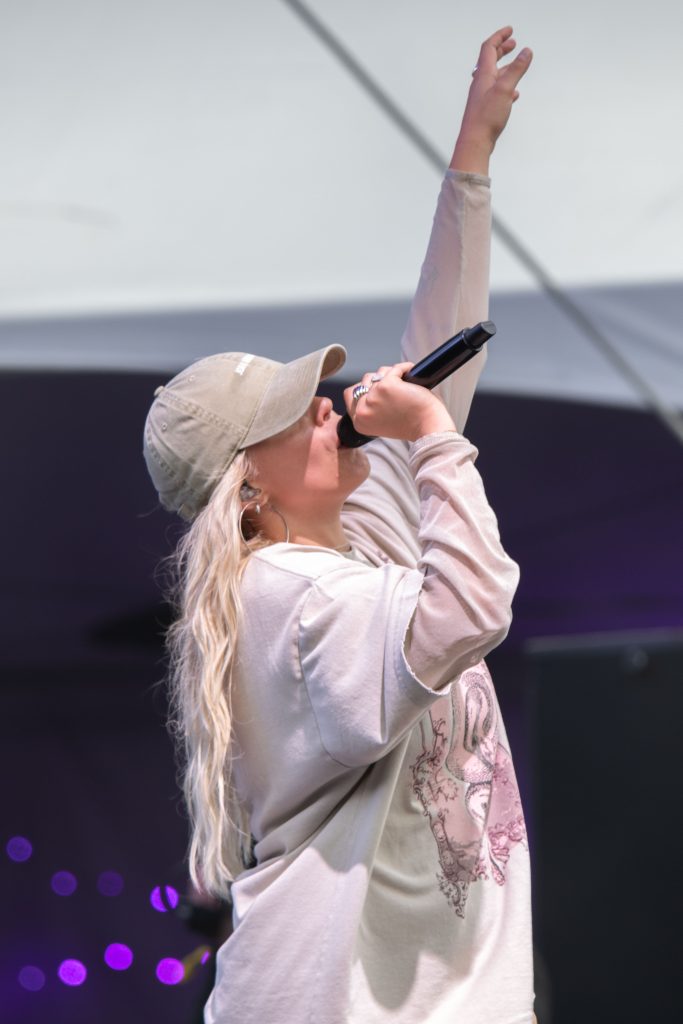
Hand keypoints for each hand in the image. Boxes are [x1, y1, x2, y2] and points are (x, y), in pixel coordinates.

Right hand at [343, 364, 455, 441]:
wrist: (428, 428)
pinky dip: (405, 368)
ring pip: (378, 373)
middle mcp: (363, 410)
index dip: (365, 388)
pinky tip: (411, 375)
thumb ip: (371, 407)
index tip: (378, 389)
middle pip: (364, 380)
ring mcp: (374, 396)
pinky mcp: (387, 385)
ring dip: (391, 374)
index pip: (350, 394)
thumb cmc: (411, 425)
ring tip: (404, 386)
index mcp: (359, 421)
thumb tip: (371, 384)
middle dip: (379, 380)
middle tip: (395, 390)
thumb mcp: (381, 422)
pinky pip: (394, 368)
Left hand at [450, 26, 532, 173]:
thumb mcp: (505, 89)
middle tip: (513, 43)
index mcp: (483, 74)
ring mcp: (483, 96)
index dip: (499, 37)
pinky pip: (497, 93)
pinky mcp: (486, 109)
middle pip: (490, 60)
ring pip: (495, 76)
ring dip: (506, 68)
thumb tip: (526, 51)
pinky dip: (506, 87)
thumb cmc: (486, 117)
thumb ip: (516, 69)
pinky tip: (514, 94)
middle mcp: (481, 83)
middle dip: (502, 49)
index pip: (489, 48)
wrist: (475, 142)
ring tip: (516, 65)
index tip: (510, 30)